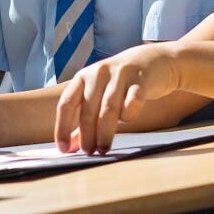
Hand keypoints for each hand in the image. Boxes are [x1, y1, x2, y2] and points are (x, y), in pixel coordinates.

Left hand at [54, 45, 180, 154]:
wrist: (152, 60)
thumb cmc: (119, 83)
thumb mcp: (98, 95)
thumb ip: (83, 120)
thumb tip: (69, 148)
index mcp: (83, 77)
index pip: (66, 104)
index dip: (62, 127)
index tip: (63, 149)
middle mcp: (98, 73)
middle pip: (88, 110)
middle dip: (87, 136)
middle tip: (89, 153)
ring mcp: (120, 74)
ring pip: (109, 109)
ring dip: (104, 133)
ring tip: (103, 149)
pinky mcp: (141, 79)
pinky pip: (132, 102)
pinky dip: (129, 114)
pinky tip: (127, 120)